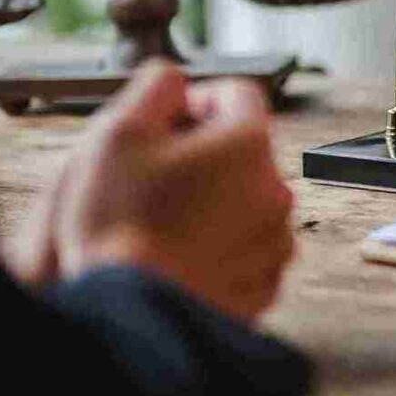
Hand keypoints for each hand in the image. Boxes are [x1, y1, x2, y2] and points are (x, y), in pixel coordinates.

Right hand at [39, 61, 297, 323]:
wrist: (126, 314)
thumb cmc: (119, 223)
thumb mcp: (120, 132)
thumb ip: (156, 87)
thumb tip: (175, 81)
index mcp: (249, 143)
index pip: (236, 94)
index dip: (194, 104)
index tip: (162, 130)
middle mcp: (276, 190)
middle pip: (244, 150)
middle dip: (205, 156)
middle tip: (154, 181)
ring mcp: (274, 243)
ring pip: (246, 201)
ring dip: (215, 203)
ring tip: (163, 224)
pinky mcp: (262, 285)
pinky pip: (245, 250)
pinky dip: (220, 248)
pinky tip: (178, 256)